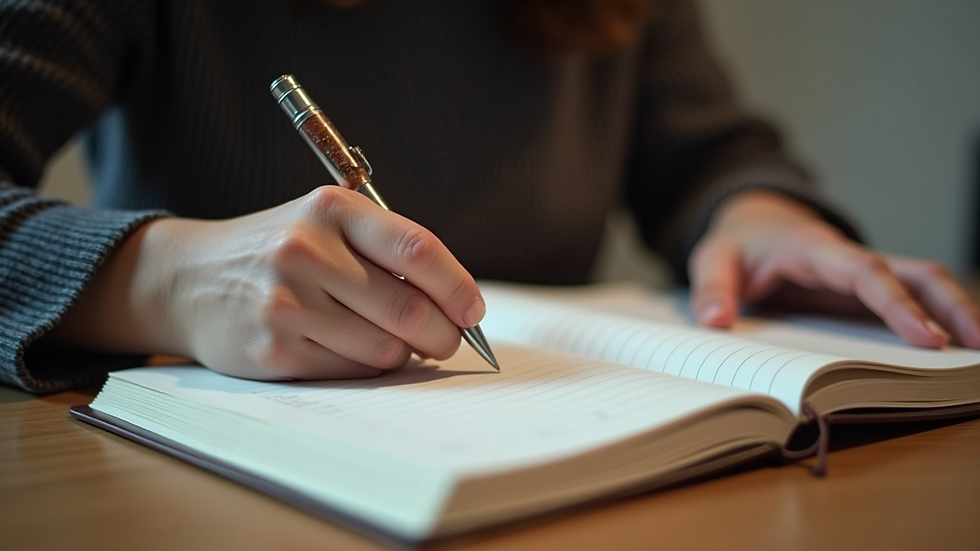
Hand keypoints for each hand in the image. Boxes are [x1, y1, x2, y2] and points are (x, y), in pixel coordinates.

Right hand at [49, 186, 485, 379]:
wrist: (188, 278)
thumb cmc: (276, 252)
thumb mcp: (324, 225)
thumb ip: (385, 252)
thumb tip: (456, 305)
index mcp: (331, 209)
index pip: (416, 250)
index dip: (458, 287)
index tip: (473, 310)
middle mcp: (306, 250)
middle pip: (409, 308)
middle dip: (442, 334)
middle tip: (446, 341)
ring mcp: (286, 301)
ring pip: (384, 348)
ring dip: (400, 353)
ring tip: (387, 341)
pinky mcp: (273, 347)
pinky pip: (349, 370)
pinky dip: (363, 368)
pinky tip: (346, 349)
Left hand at [688, 191, 979, 348]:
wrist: (751, 226)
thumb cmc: (737, 245)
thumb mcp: (712, 259)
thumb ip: (713, 288)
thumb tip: (716, 321)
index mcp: (816, 251)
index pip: (866, 273)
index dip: (898, 305)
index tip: (927, 339)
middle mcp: (849, 260)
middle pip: (915, 273)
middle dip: (952, 305)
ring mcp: (861, 277)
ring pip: (922, 284)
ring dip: (955, 311)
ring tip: (979, 351)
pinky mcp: (863, 293)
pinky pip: (908, 301)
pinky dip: (936, 319)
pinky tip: (952, 349)